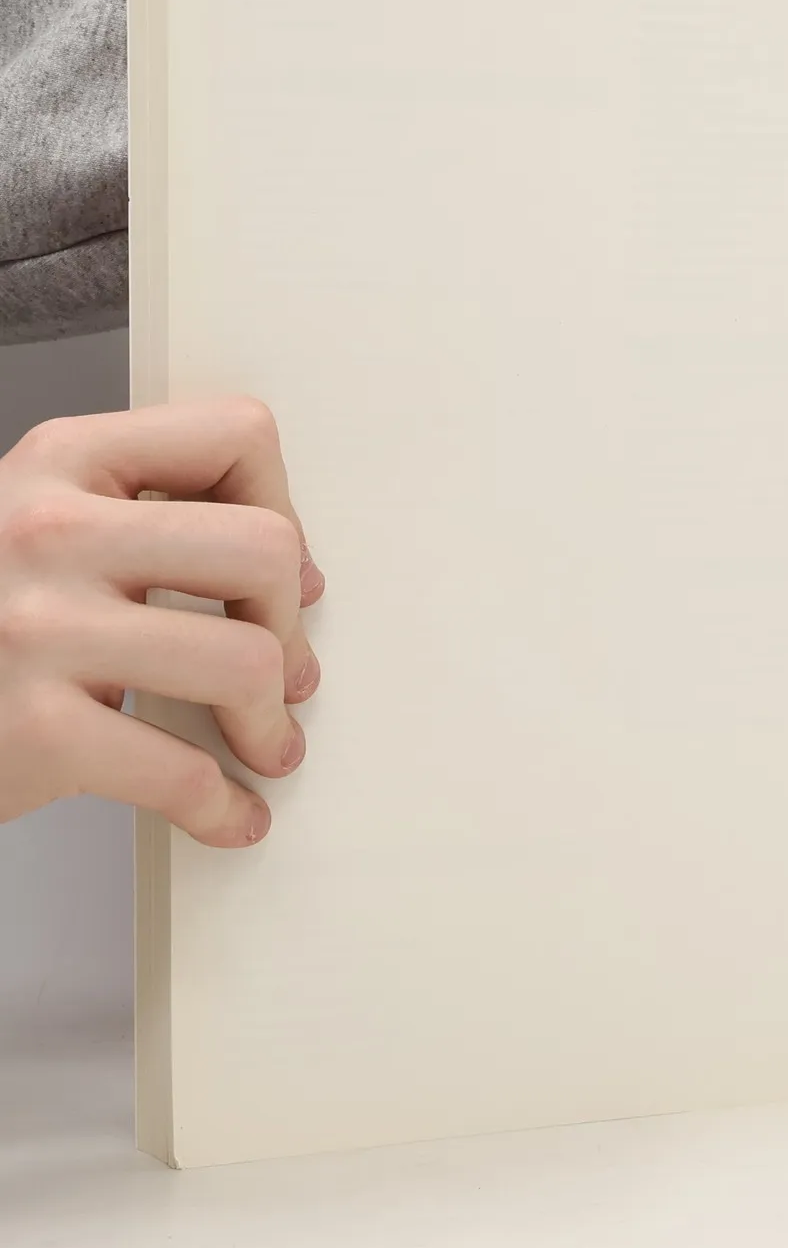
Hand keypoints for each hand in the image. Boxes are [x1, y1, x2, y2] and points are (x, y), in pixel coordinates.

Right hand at [0, 397, 323, 845]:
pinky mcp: (32, 729)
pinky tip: (228, 811)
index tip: (283, 571)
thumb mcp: (39, 533)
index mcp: (61, 462)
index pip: (237, 436)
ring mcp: (36, 630)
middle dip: (290, 625)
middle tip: (283, 674)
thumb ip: (143, 523)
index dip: (283, 508)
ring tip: (260, 744)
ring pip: (245, 661)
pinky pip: (181, 770)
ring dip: (269, 723)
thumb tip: (296, 575)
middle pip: (263, 551)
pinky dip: (223, 807)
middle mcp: (46, 530)